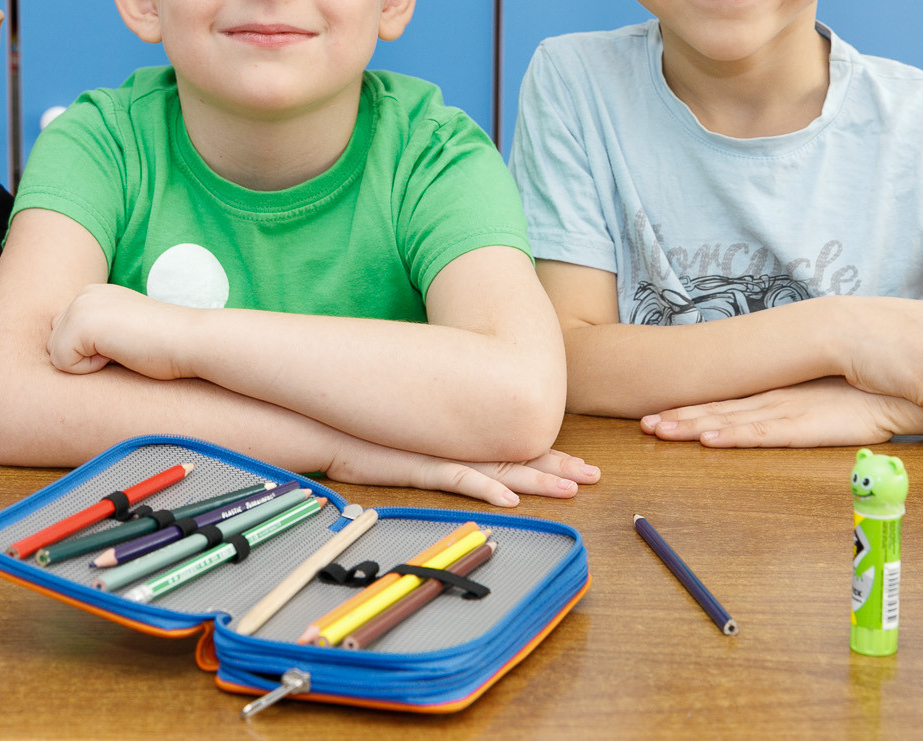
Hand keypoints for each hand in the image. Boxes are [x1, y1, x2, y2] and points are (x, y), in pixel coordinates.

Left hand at [46, 284, 191, 378]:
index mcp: (94, 294)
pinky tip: (118, 354)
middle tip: (121, 350)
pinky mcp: (81, 323)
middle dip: (81, 358)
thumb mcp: (124, 332)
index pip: (63, 334)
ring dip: (85, 363)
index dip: (87, 353)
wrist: (189, 341)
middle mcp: (84, 294)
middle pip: (54, 343)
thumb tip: (66, 354)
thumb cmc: (164, 345)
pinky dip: (88, 369)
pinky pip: (63, 363)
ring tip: (120, 351)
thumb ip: (97, 334)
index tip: (123, 345)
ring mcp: (81, 306)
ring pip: (55, 354)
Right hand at [327, 443, 601, 507]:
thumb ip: (439, 450)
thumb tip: (464, 460)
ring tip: (572, 487)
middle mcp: (459, 443)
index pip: (513, 449)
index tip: (578, 465)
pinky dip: (487, 489)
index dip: (548, 456)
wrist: (329, 424)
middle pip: (518, 456)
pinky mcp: (420, 464)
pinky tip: (511, 498)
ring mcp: (442, 452)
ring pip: (501, 468)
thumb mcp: (411, 444)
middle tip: (594, 474)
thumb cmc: (367, 435)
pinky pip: (460, 478)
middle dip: (559, 466)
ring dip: (538, 478)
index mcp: (462, 439)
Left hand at [644, 377, 922, 447]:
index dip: (689, 408)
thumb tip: (776, 414)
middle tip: (642, 422)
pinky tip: (708, 438)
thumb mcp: (822, 403)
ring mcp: (785, 411)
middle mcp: (772, 400)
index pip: (724, 402)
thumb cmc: (864, 396)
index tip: (656, 411)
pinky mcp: (804, 426)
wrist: (899, 387)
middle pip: (716, 410)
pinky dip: (732, 436)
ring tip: (658, 429)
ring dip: (691, 426)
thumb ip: (799, 408)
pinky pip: (760, 434)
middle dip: (677, 416)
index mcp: (775, 394)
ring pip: (728, 421)